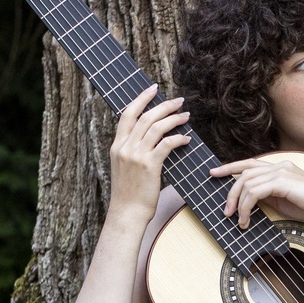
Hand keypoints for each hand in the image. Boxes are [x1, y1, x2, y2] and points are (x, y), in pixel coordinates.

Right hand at [109, 85, 189, 220]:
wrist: (127, 213)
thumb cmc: (129, 193)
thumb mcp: (124, 168)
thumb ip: (132, 151)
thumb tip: (148, 139)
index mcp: (117, 146)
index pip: (128, 114)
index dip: (141, 99)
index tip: (153, 89)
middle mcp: (125, 147)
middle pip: (146, 117)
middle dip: (164, 105)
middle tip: (179, 101)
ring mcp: (136, 155)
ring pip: (157, 127)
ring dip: (174, 119)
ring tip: (186, 116)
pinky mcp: (149, 165)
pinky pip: (167, 144)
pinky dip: (178, 138)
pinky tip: (186, 139)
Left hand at [210, 157, 303, 227]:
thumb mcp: (283, 200)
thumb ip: (267, 195)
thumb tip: (247, 200)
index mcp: (280, 167)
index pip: (250, 163)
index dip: (230, 166)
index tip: (214, 173)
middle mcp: (279, 165)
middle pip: (244, 173)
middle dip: (230, 193)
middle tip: (226, 211)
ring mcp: (281, 171)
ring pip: (246, 183)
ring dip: (238, 204)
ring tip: (239, 220)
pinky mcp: (282, 181)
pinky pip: (254, 192)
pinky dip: (247, 206)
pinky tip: (247, 218)